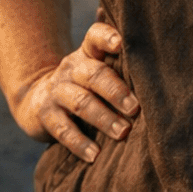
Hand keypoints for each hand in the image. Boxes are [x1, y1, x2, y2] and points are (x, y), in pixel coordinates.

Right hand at [14, 22, 138, 162]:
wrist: (38, 100)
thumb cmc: (83, 84)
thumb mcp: (95, 65)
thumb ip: (118, 59)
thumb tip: (154, 49)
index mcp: (87, 53)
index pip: (95, 37)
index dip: (107, 38)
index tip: (120, 44)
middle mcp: (71, 68)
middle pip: (93, 74)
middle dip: (115, 91)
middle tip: (135, 108)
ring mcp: (57, 91)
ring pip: (81, 103)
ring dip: (104, 118)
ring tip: (123, 132)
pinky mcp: (46, 115)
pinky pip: (63, 130)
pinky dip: (80, 143)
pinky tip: (95, 154)